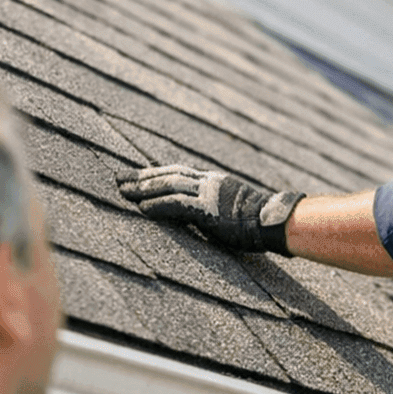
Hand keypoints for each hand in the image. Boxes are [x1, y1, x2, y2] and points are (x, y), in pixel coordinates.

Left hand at [116, 164, 304, 255]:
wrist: (274, 221)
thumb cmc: (259, 220)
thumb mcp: (232, 206)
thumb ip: (213, 204)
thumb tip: (200, 214)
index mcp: (212, 181)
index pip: (177, 172)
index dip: (154, 173)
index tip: (135, 174)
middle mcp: (207, 182)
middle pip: (167, 175)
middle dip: (141, 177)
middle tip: (118, 179)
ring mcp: (207, 194)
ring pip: (168, 186)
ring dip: (142, 190)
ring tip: (122, 192)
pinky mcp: (207, 210)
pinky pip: (176, 205)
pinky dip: (157, 206)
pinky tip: (142, 209)